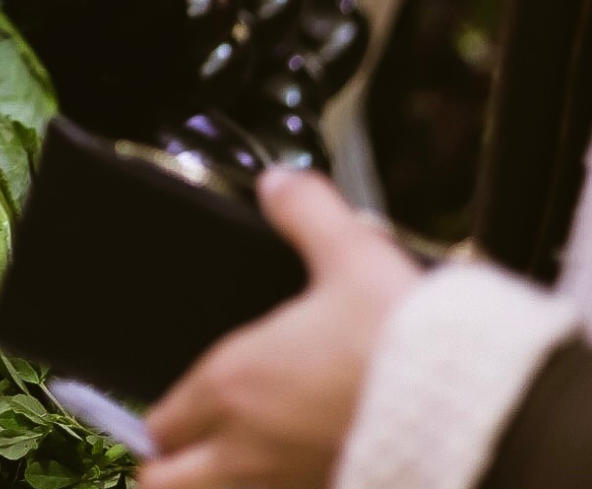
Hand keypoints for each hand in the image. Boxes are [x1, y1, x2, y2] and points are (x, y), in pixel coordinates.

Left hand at [142, 169, 422, 488]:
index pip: (163, 421)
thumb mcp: (351, 255)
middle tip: (188, 451)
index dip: (166, 416)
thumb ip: (306, 212)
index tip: (180, 410)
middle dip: (169, 467)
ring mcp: (287, 485)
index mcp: (235, 385)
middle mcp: (248, 449)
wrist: (478, 413)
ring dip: (213, 485)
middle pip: (166, 481)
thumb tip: (279, 184)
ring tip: (236, 465)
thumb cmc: (407, 345)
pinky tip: (298, 467)